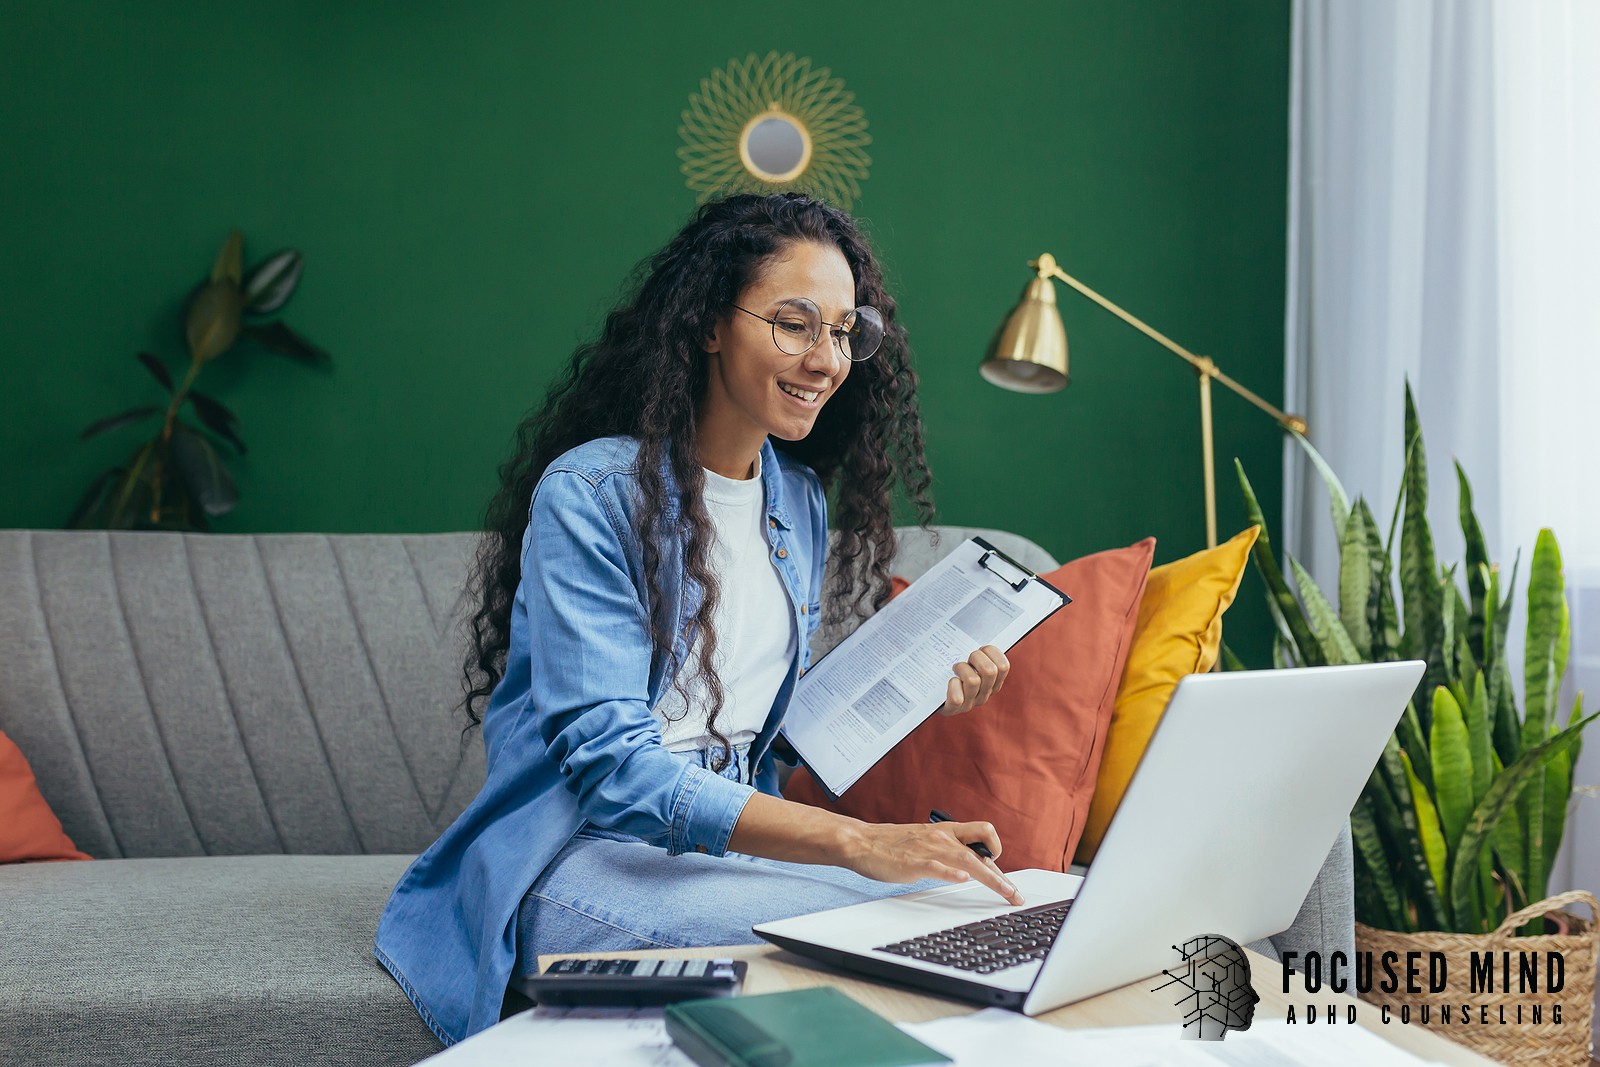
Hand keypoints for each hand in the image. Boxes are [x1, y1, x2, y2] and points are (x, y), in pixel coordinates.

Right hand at [843, 820, 1023, 905]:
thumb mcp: (927, 841)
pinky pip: (936, 865)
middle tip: (1015, 895)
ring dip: (990, 877)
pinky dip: (950, 872)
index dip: (998, 852)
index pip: (983, 835)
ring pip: (967, 859)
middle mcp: (942, 837)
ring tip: (1004, 891)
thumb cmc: (893, 845)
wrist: (863, 842)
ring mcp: (928, 849)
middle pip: (982, 851)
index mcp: (946, 831)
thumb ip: (947, 850)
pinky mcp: (913, 862)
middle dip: (1002, 876)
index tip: (1004, 875)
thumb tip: (969, 866)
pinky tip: (962, 879)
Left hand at [936, 644, 1008, 715]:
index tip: (980, 649)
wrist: (933, 697)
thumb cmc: (954, 672)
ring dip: (961, 669)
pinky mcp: (953, 709)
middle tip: (967, 658)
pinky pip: (957, 698)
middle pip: (990, 671)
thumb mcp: (970, 663)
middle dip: (976, 657)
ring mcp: (969, 703)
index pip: (1004, 666)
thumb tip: (977, 627)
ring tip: (955, 668)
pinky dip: (952, 685)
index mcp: (993, 683)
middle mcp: (984, 694)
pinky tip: (949, 682)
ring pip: (973, 681)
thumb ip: (979, 653)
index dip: (992, 652)